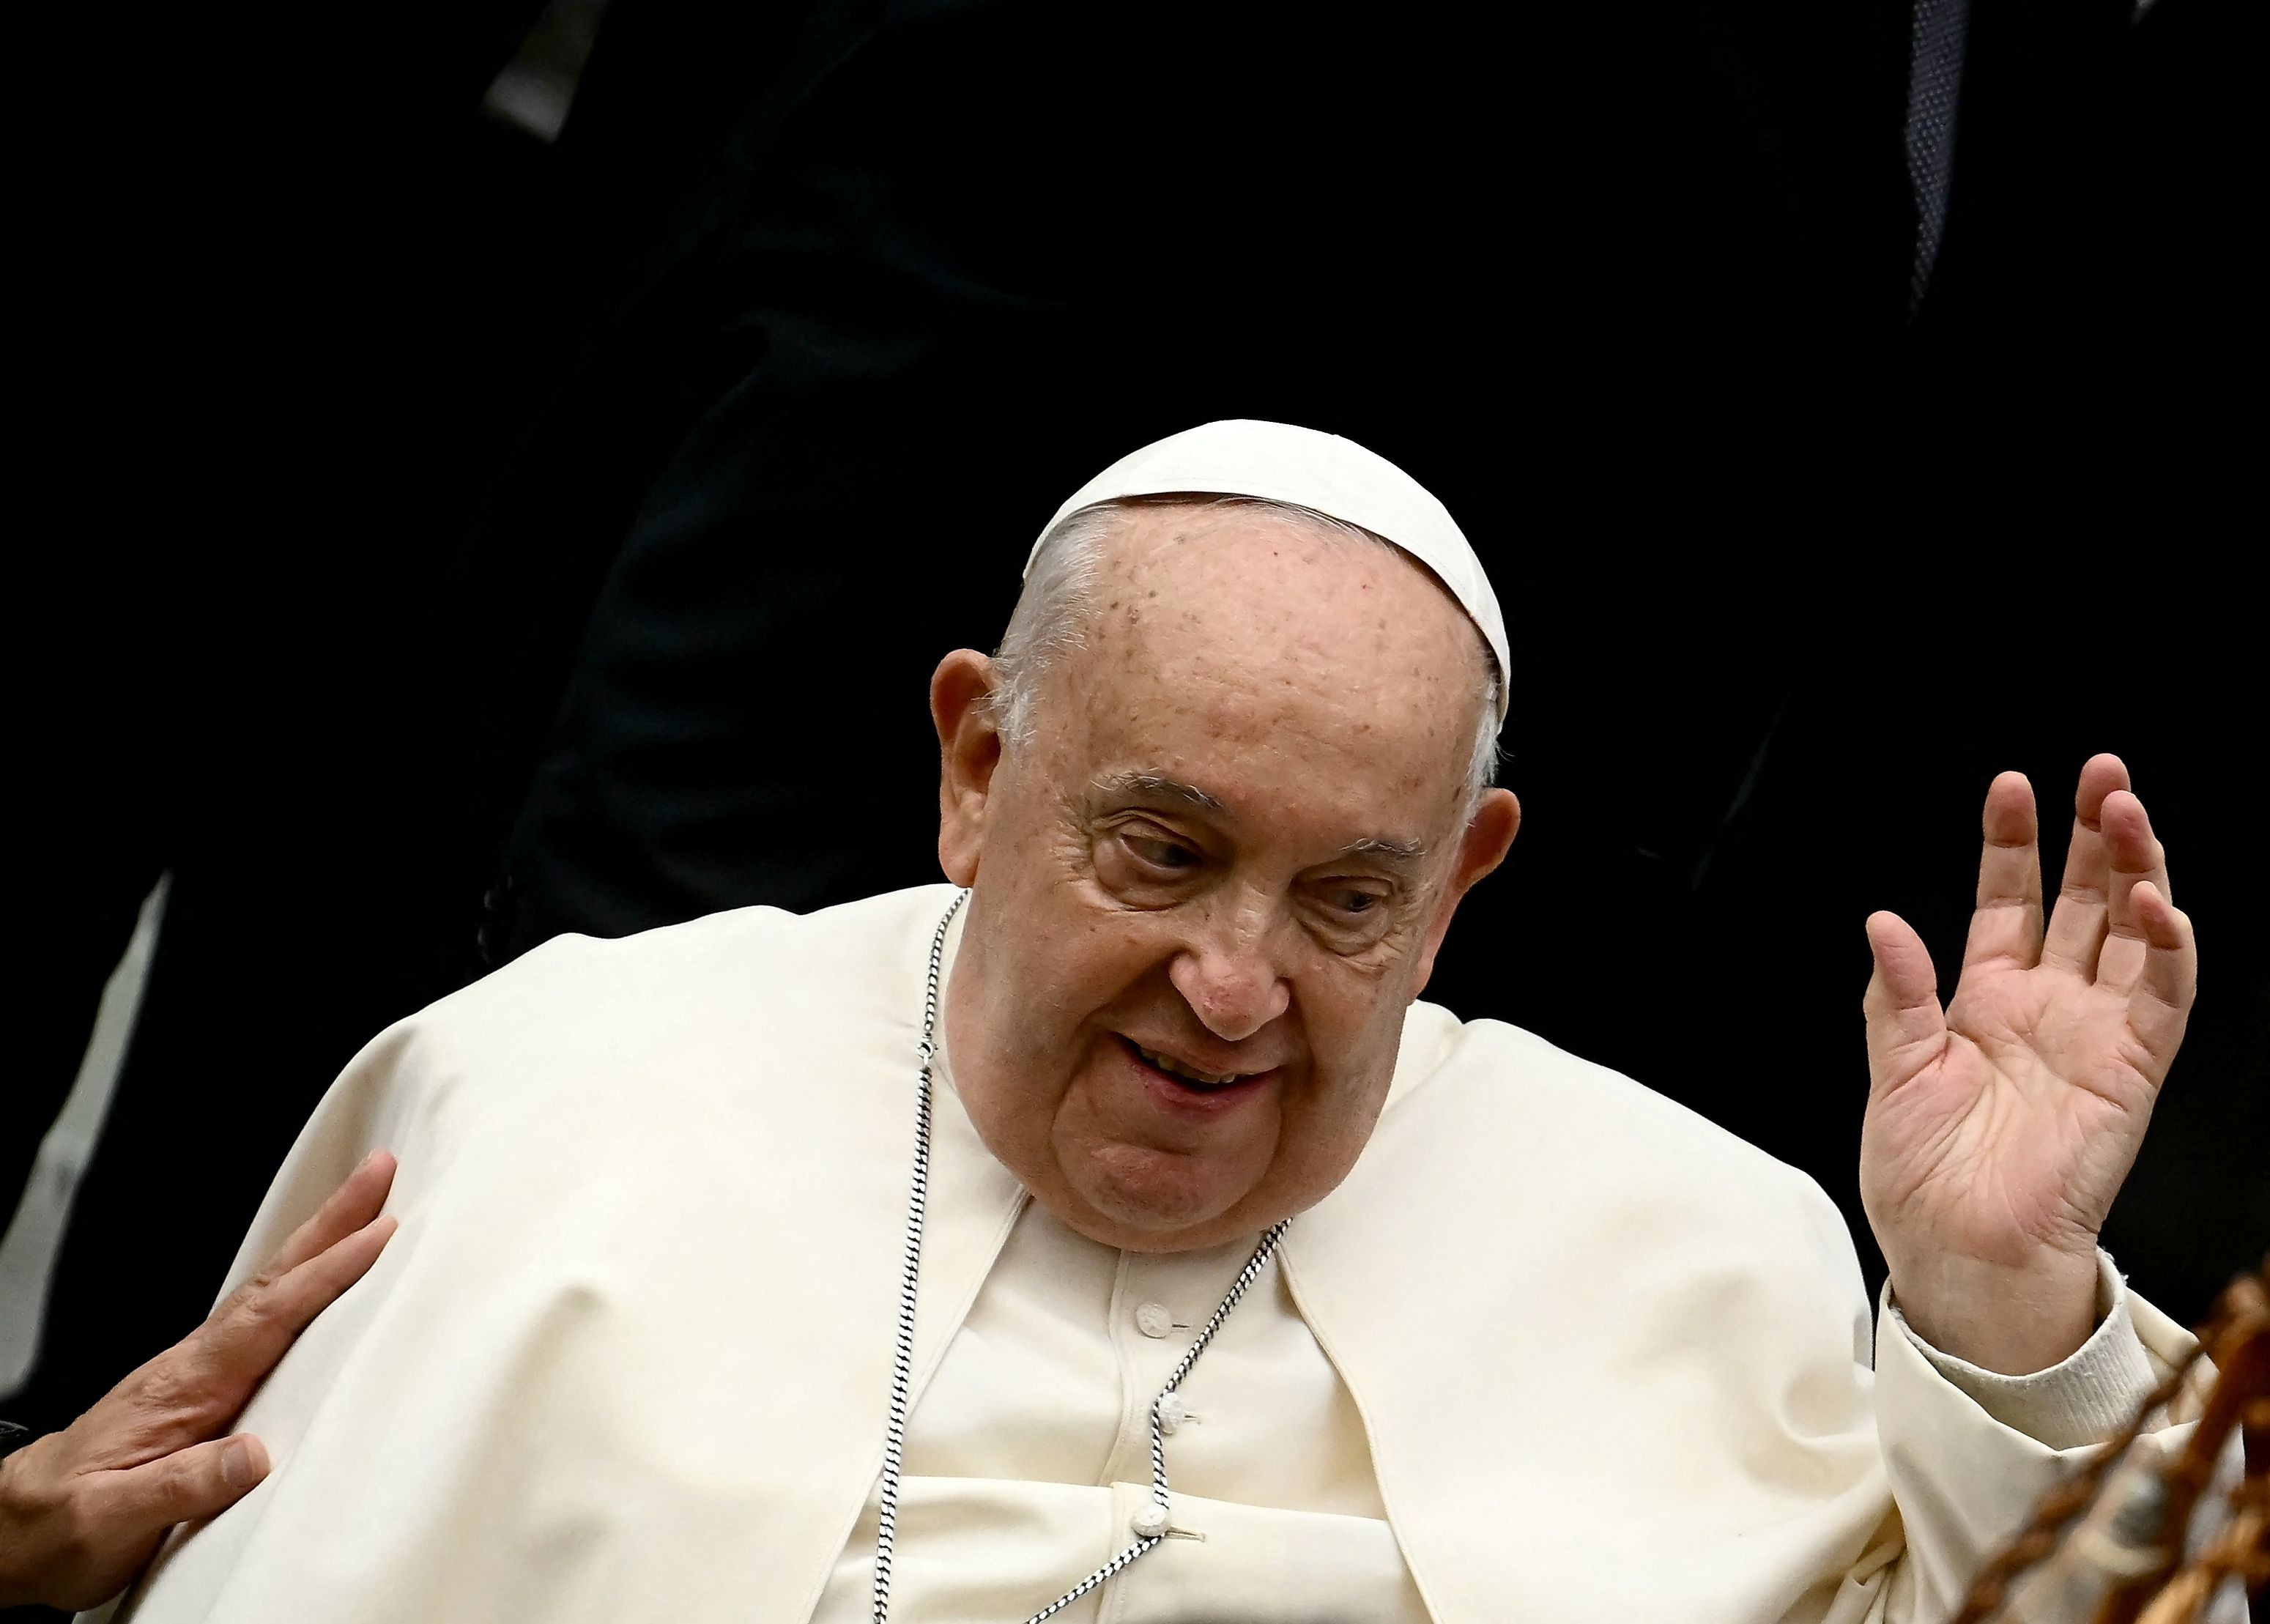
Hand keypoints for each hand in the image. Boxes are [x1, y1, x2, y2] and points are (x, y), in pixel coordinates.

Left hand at [0, 1150, 396, 1609]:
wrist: (12, 1529)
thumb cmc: (61, 1525)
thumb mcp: (111, 1518)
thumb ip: (183, 1485)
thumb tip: (256, 1457)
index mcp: (182, 1388)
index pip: (265, 1318)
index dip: (325, 1275)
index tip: (377, 1235)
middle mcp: (194, 1367)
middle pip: (273, 1281)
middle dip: (330, 1223)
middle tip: (378, 1170)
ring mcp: (199, 1373)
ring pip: (271, 1293)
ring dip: (321, 1244)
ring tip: (367, 1205)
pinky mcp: (205, 1389)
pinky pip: (266, 1321)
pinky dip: (301, 1284)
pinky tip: (319, 1277)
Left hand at [1859, 756, 2195, 1374]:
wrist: (1956, 1254)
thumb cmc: (1921, 1179)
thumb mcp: (1893, 1073)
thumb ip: (1896, 997)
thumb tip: (1885, 922)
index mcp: (1984, 1000)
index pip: (2009, 899)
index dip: (2013, 843)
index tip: (2012, 785)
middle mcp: (2046, 1007)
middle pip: (2083, 901)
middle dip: (2095, 835)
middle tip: (2102, 772)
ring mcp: (2093, 1036)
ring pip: (2132, 934)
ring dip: (2139, 871)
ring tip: (2129, 811)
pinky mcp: (2130, 1073)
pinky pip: (2162, 1000)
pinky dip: (2166, 949)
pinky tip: (2157, 902)